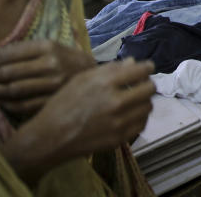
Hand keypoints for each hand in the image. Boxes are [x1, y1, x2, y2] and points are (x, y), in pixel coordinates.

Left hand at [0, 40, 95, 115]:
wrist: (94, 76)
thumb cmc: (66, 59)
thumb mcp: (49, 47)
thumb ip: (21, 50)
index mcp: (48, 47)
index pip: (10, 54)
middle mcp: (51, 65)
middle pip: (9, 73)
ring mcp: (53, 85)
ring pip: (14, 90)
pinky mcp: (53, 102)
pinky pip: (22, 105)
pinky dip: (6, 104)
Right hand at [2, 59, 154, 181]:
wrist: (50, 137)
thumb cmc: (63, 103)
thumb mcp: (81, 79)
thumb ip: (109, 69)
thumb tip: (133, 62)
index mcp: (105, 83)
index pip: (140, 70)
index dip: (147, 67)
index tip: (147, 68)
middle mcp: (116, 102)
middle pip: (149, 89)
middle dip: (147, 84)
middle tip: (141, 84)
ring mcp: (119, 122)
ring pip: (148, 107)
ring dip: (144, 101)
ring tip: (134, 100)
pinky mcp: (119, 139)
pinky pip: (141, 125)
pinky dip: (139, 118)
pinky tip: (130, 115)